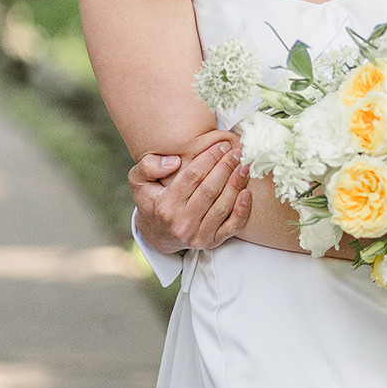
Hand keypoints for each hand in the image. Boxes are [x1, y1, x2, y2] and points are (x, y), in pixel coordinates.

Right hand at [129, 129, 251, 254]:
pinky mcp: (212, 242)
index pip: (191, 177)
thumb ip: (148, 166)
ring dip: (236, 183)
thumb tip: (174, 162)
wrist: (158, 235)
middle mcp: (182, 223)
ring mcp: (198, 235)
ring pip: (223, 206)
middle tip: (237, 151)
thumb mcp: (139, 182)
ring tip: (245, 165)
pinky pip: (232, 227)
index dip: (209, 159)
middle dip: (226, 167)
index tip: (221, 145)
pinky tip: (247, 192)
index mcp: (165, 206)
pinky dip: (242, 210)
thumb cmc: (152, 201)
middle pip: (210, 190)